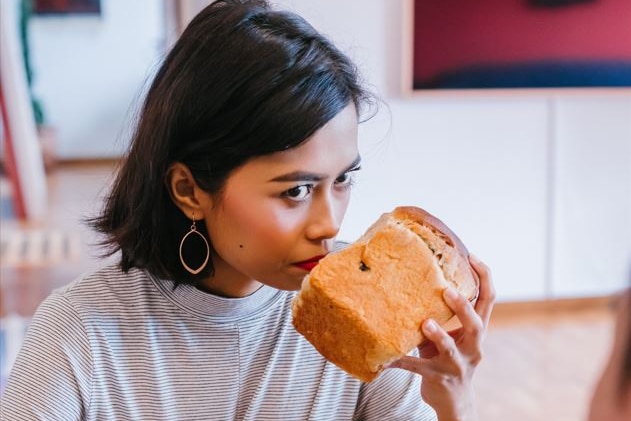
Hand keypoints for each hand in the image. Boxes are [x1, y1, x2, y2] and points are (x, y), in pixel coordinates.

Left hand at [386, 254, 495, 420]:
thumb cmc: (447, 358)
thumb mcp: (450, 334)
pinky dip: (401, 362)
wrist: (452, 400)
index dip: (485, 278)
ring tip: (425, 323)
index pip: (488, 301)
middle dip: (463, 308)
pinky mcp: (438, 378)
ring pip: (451, 349)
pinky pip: (417, 369)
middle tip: (448, 290)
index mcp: (476, 331)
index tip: (473, 257)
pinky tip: (384, 360)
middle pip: (476, 325)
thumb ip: (440, 313)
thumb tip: (416, 277)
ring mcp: (457, 365)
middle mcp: (472, 348)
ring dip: (439, 335)